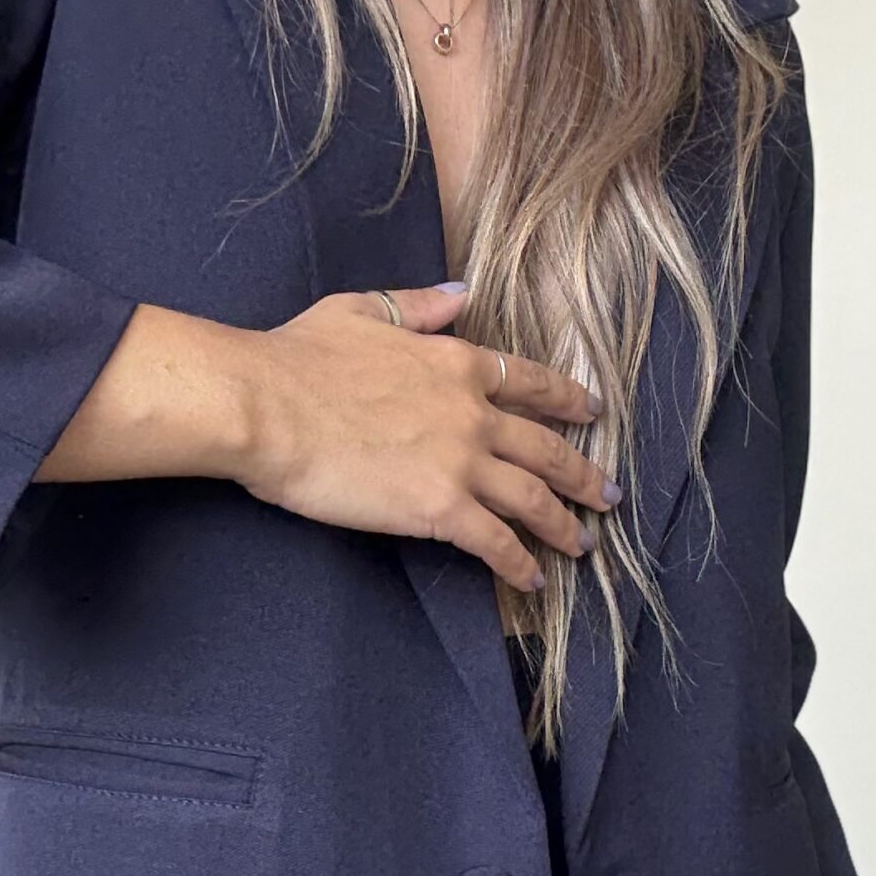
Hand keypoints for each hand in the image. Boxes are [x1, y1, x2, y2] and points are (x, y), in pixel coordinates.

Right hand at [226, 284, 620, 593]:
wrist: (267, 404)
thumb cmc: (298, 356)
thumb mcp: (362, 311)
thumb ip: (417, 306)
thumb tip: (462, 296)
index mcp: (456, 361)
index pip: (531, 382)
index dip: (569, 400)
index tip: (594, 413)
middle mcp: (473, 412)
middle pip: (547, 447)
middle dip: (585, 474)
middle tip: (609, 495)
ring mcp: (462, 462)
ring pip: (535, 498)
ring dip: (564, 525)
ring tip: (582, 545)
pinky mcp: (440, 509)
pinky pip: (497, 542)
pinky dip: (520, 563)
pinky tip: (532, 579)